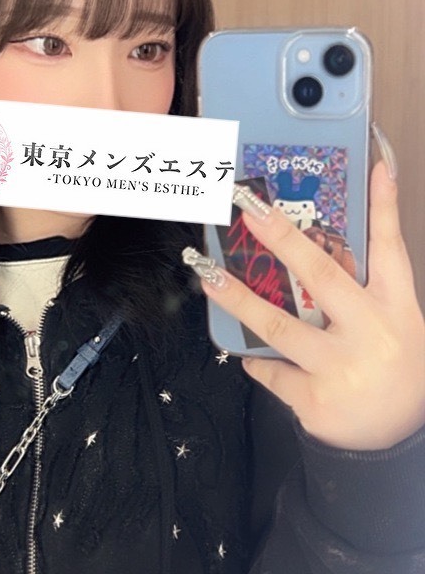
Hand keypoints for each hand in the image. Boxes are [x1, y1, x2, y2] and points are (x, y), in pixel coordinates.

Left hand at [202, 161, 424, 450]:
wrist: (401, 440)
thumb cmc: (394, 368)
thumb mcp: (395, 322)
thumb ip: (362, 286)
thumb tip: (330, 240)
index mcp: (395, 307)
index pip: (390, 248)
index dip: (383, 206)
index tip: (375, 167)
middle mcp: (370, 332)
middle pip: (322, 276)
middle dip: (283, 239)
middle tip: (249, 208)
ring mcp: (342, 367)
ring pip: (279, 325)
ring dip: (237, 298)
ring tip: (206, 276)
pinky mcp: (317, 400)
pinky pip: (273, 369)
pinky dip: (256, 360)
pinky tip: (246, 355)